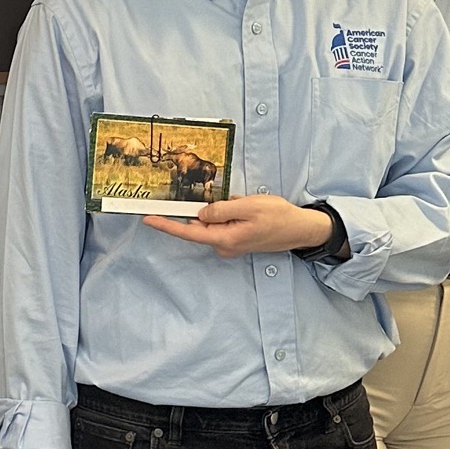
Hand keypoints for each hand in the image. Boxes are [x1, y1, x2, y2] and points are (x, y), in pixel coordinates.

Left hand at [143, 194, 334, 259]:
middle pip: (202, 224)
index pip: (188, 231)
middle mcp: (224, 246)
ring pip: (215, 222)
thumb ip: (220, 209)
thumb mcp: (248, 206)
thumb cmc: (278, 217)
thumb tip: (200, 213)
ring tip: (249, 206)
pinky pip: (225, 223)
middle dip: (213, 208)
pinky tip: (250, 211)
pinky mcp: (236, 241)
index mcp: (224, 239)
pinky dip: (233, 213)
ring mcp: (230, 245)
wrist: (301, 229)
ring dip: (227, 210)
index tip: (148, 219)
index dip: (166, 225)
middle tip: (236, 201)